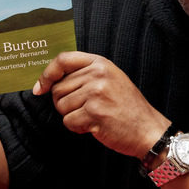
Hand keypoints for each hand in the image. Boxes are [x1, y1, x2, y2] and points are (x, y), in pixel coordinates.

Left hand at [34, 51, 170, 158]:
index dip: (47, 74)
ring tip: (92, 117)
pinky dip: (77, 128)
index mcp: (100, 63)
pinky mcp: (94, 113)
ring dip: (71, 116)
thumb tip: (50, 80)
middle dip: (65, 103)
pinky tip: (93, 126)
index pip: (63, 59)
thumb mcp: (110, 79)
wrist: (148, 129)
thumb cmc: (127, 106)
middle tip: (84, 109)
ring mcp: (96, 93)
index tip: (41, 87)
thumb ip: (85, 74)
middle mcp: (98, 75)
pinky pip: (68, 122)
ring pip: (61, 106)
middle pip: (58, 88)